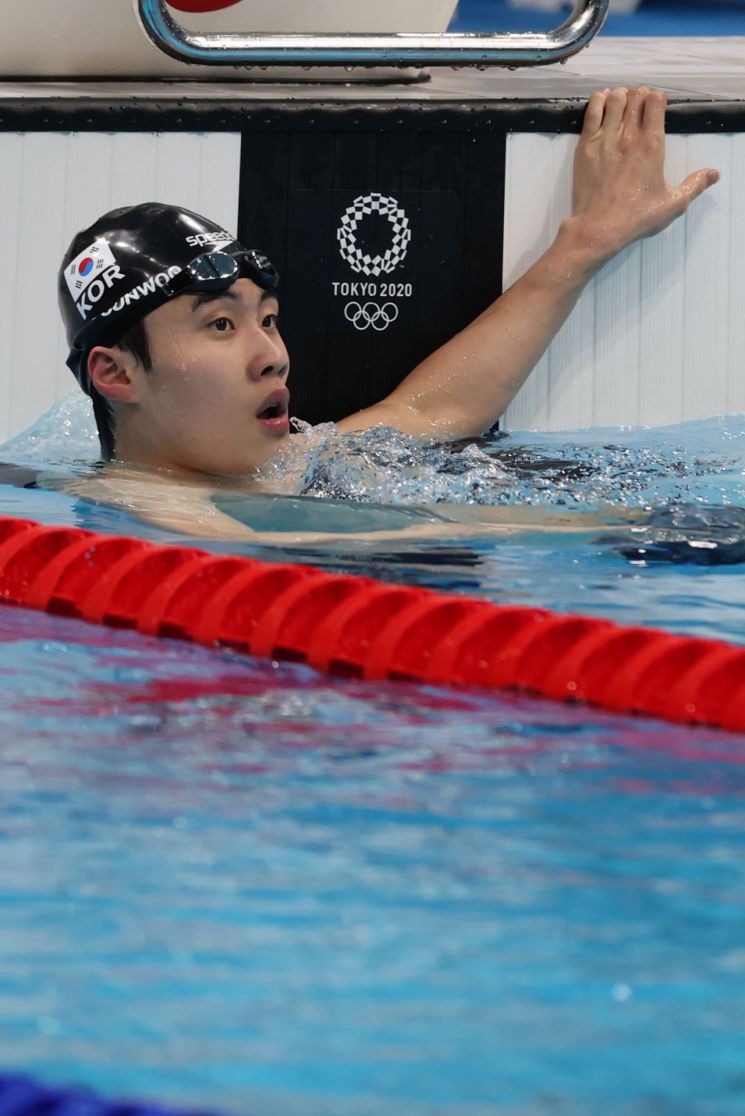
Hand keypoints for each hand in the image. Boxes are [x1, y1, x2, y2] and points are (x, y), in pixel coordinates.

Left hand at [567, 86, 718, 262]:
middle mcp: (629, 136)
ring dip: (621, 96)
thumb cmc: (636, 218)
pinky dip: (598, 101)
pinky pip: (591, 112)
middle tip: (638, 107)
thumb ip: (694, 185)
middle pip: (635, 96)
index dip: (656, 98)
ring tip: (622, 104)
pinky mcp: (586, 146)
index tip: (655, 107)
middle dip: (639, 95)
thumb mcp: (672, 204)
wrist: (599, 228)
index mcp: (652, 145)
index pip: (656, 101)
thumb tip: (713, 174)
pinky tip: (603, 101)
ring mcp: (605, 139)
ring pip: (614, 99)